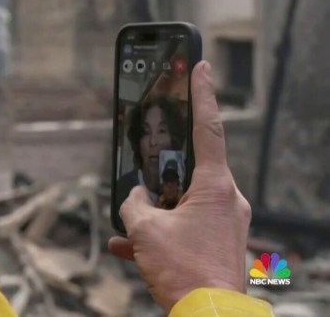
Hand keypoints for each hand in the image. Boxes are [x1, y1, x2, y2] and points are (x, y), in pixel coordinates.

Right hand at [108, 61, 251, 311]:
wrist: (208, 315)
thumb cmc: (183, 270)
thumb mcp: (145, 230)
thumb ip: (134, 205)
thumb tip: (134, 199)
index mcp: (215, 187)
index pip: (208, 128)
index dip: (202, 93)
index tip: (202, 66)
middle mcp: (227, 200)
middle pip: (190, 169)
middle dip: (162, 171)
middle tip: (146, 163)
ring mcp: (225, 223)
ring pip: (183, 202)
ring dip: (155, 210)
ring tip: (130, 225)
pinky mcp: (218, 244)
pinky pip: (184, 228)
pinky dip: (159, 234)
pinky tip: (128, 248)